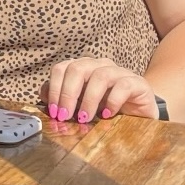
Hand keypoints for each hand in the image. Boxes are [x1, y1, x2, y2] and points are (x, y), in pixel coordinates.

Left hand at [41, 57, 158, 122]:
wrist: (139, 113)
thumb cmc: (105, 108)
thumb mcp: (80, 104)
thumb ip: (62, 98)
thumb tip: (45, 98)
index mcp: (82, 67)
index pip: (61, 68)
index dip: (54, 89)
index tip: (54, 111)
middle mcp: (99, 65)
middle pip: (77, 69)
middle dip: (68, 94)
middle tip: (65, 116)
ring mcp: (119, 72)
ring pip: (100, 76)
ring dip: (89, 99)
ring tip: (85, 118)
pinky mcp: (137, 82)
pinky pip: (123, 86)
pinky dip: (112, 101)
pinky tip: (106, 116)